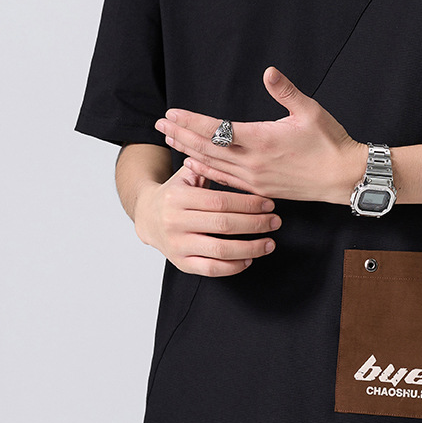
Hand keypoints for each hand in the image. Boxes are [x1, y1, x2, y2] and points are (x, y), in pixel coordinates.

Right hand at [134, 163, 281, 275]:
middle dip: (255, 224)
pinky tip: (249, 258)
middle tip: (275, 222)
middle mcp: (175, 222)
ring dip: (250, 248)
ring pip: (220, 251)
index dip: (248, 204)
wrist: (146, 216)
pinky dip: (233, 266)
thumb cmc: (175, 193)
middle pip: (224, 225)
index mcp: (178, 197)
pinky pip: (211, 269)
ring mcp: (177, 245)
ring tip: (269, 244)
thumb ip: (208, 167)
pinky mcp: (180, 263)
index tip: (269, 204)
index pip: (220, 201)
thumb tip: (237, 153)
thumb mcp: (186, 175)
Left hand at [154, 66, 366, 203]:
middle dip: (181, 135)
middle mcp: (253, 163)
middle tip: (159, 125)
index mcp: (262, 140)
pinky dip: (206, 171)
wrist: (344, 178)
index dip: (191, 122)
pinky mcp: (260, 189)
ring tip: (170, 141)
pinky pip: (225, 181)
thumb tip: (269, 71)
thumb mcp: (310, 111)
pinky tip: (195, 165)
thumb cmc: (331, 143)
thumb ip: (286, 91)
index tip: (172, 114)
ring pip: (213, 165)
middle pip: (207, 148)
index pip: (216, 130)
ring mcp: (255, 179)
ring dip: (189, 151)